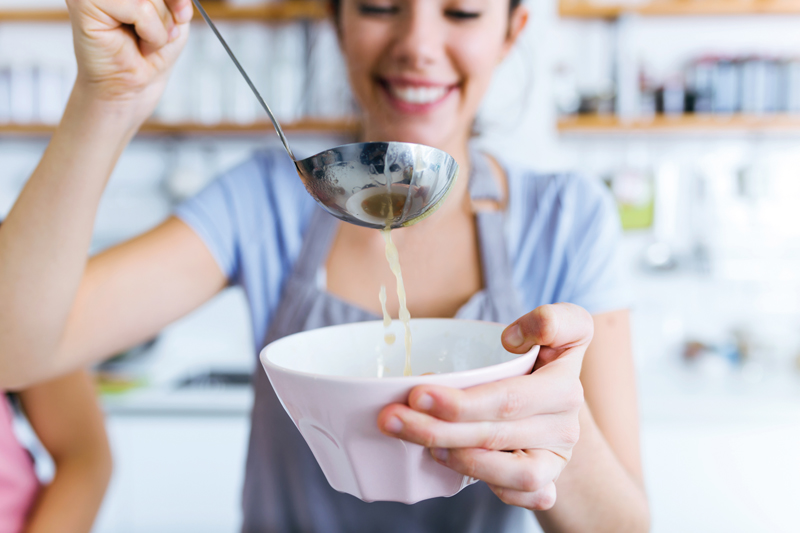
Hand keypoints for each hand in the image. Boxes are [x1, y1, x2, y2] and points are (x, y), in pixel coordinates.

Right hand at [66, 0, 192, 117]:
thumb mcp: (172, 16)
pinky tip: (138, 44)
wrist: (131, 87)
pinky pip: (139, 9)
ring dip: (160, 26)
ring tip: (145, 40)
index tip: (182, 13)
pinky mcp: (84, 2)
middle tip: (159, 34)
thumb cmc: (148, 53)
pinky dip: (151, 32)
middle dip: (167, 12)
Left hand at [377, 303, 592, 509]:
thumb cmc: (544, 360)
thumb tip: (512, 339)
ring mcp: (558, 456)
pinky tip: (455, 467)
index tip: (417, 392)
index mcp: (564, 381)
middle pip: (499, 427)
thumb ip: (549, 321)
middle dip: (439, 425)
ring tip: (425, 445)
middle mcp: (566, 422)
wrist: (560, 406)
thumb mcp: (560, 328)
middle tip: (393, 416)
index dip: (464, 400)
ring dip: (462, 459)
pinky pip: (524, 496)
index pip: (510, 397)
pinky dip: (490, 486)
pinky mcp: (548, 483)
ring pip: (514, 471)